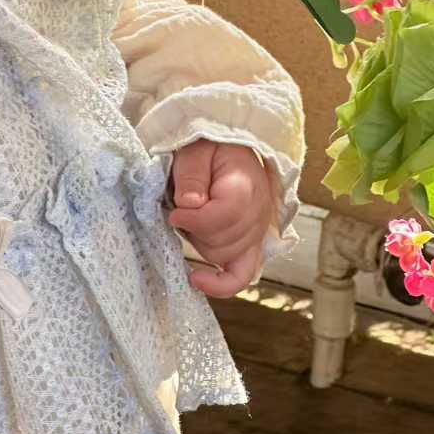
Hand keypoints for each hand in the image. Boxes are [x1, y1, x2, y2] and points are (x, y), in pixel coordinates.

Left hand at [167, 138, 275, 297]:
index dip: (193, 219)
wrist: (228, 150)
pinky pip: (243, 274)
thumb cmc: (210, 149)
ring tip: (193, 219)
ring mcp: (257, 232)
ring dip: (201, 242)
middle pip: (222, 241)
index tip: (175, 211)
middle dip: (194, 230)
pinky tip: (198, 280)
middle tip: (182, 210)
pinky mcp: (250, 244)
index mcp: (246, 186)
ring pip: (225, 256)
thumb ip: (192, 175)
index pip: (224, 216)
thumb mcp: (195, 151)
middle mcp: (258, 213)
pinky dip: (222, 284)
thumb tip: (190, 204)